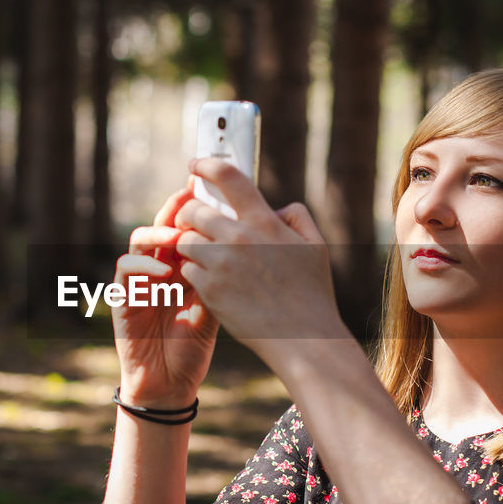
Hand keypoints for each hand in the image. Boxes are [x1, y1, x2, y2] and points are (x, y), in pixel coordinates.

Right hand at [111, 181, 219, 405]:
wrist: (169, 385)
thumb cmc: (192, 348)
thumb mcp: (214, 308)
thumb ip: (221, 278)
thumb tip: (247, 247)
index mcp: (182, 266)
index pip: (187, 228)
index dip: (197, 208)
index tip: (213, 190)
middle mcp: (159, 267)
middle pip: (163, 225)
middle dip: (176, 208)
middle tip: (191, 196)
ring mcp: (139, 280)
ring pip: (141, 239)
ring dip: (159, 233)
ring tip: (178, 235)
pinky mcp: (123, 297)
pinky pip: (126, 269)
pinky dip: (144, 263)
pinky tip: (165, 269)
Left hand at [173, 157, 350, 364]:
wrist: (303, 338)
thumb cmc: (313, 294)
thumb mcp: (316, 247)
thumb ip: (296, 217)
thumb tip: (277, 206)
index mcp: (264, 221)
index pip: (228, 177)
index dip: (206, 165)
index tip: (195, 164)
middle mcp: (238, 237)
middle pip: (193, 210)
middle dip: (189, 214)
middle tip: (194, 224)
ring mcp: (221, 264)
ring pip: (186, 241)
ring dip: (191, 247)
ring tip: (206, 258)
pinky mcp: (209, 290)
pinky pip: (188, 270)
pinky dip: (194, 273)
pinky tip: (210, 282)